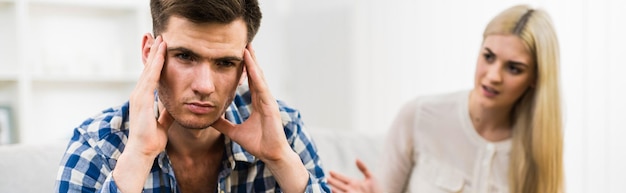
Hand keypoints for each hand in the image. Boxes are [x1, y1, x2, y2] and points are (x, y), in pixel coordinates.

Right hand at [113, 34, 174, 192]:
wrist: (142, 151)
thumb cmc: (150, 140)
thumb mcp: (162, 123)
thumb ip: (166, 114)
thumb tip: (172, 109)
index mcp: (143, 99)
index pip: (151, 76)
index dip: (156, 62)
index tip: (162, 48)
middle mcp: (139, 95)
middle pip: (148, 69)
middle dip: (154, 52)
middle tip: (159, 36)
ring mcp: (139, 96)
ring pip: (148, 70)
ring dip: (155, 54)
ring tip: (161, 39)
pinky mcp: (142, 100)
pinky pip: (150, 79)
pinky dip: (155, 66)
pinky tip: (161, 55)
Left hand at [211, 44, 307, 191]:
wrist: (271, 155)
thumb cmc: (259, 144)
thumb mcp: (235, 132)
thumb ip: (224, 124)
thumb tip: (210, 118)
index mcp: (258, 102)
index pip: (250, 81)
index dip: (244, 67)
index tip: (237, 55)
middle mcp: (264, 98)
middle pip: (255, 74)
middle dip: (250, 59)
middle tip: (244, 42)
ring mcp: (268, 100)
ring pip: (259, 76)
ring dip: (253, 61)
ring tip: (247, 46)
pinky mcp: (270, 105)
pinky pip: (261, 85)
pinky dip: (255, 73)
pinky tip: (250, 62)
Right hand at [329, 159, 380, 192]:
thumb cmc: (377, 190)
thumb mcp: (371, 177)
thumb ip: (363, 168)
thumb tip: (357, 159)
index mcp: (354, 183)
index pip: (343, 178)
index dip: (336, 175)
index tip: (330, 171)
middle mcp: (350, 189)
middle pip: (338, 184)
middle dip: (331, 181)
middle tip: (324, 178)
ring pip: (338, 191)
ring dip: (332, 188)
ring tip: (325, 185)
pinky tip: (331, 191)